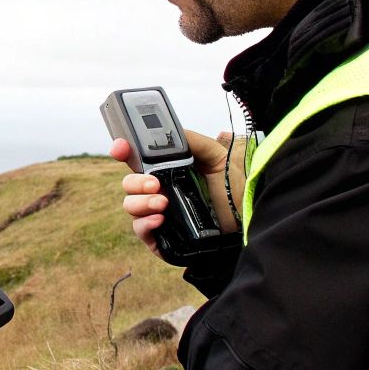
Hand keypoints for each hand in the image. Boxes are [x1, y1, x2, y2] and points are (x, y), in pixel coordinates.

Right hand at [109, 131, 243, 255]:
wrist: (248, 222)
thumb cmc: (234, 191)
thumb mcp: (218, 157)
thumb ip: (193, 141)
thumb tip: (169, 131)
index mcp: (167, 170)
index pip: (136, 159)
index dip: (123, 151)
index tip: (120, 148)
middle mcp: (159, 191)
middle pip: (129, 183)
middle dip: (135, 181)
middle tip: (155, 183)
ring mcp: (158, 214)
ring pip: (130, 205)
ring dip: (140, 202)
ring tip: (163, 203)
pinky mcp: (161, 238)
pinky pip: (139, 230)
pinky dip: (144, 224)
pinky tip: (160, 219)